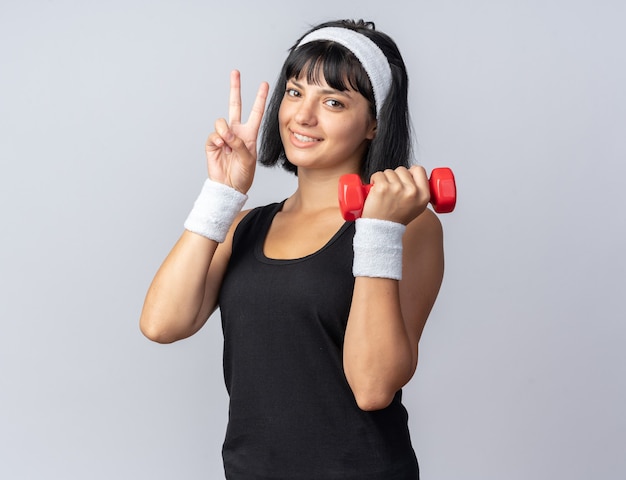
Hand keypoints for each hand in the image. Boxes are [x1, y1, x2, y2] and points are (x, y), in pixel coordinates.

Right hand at [206, 70, 268, 192]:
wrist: (229, 187)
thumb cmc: (243, 175)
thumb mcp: (249, 159)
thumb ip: (239, 144)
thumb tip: (226, 133)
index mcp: (249, 134)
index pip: (255, 112)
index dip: (260, 99)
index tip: (264, 84)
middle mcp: (236, 132)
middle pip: (235, 105)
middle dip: (235, 88)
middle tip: (236, 72)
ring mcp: (224, 137)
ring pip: (221, 122)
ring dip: (225, 132)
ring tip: (228, 145)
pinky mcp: (212, 143)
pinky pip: (214, 135)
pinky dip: (218, 141)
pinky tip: (221, 150)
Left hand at [361, 166, 430, 224]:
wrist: (382, 229)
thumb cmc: (396, 218)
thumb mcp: (417, 206)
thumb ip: (419, 191)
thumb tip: (413, 174)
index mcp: (423, 195)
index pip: (419, 170)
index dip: (410, 172)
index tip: (403, 179)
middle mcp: (412, 191)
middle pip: (402, 170)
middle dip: (395, 177)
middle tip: (391, 191)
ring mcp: (397, 188)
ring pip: (389, 172)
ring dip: (384, 179)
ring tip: (384, 193)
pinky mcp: (382, 187)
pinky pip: (378, 174)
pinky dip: (374, 180)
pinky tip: (376, 190)